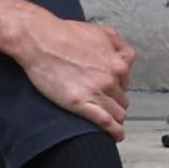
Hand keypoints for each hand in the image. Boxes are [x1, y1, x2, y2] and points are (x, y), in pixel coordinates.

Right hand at [12, 5, 135, 136]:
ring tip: (114, 125)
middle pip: (122, 98)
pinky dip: (113, 131)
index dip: (119, 86)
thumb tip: (126, 59)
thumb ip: (119, 46)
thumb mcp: (102, 32)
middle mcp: (111, 78)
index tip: (114, 91)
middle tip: (108, 106)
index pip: (127, 81)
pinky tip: (116, 135)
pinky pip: (105, 122)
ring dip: (116, 118)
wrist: (41, 40)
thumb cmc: (65, 34)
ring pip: (117, 112)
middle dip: (116, 103)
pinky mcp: (80, 104)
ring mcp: (97, 92)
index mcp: (118, 62)